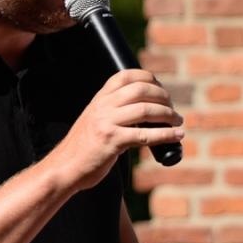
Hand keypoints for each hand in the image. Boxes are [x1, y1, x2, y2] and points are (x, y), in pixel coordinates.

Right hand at [49, 69, 183, 190]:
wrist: (64, 167)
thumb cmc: (84, 147)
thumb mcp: (95, 119)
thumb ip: (113, 110)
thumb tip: (144, 108)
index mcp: (100, 98)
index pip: (126, 75)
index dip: (149, 78)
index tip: (162, 89)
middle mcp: (103, 106)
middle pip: (141, 90)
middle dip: (164, 97)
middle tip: (174, 109)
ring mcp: (107, 123)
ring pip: (146, 110)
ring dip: (168, 115)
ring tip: (178, 121)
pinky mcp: (112, 141)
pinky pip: (145, 135)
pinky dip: (166, 134)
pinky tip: (177, 136)